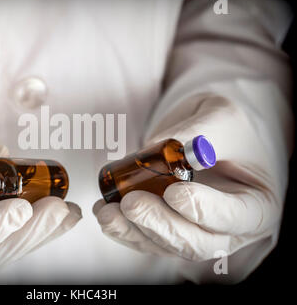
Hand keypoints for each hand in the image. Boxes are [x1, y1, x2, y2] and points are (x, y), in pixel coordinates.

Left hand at [94, 95, 284, 269]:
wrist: (207, 133)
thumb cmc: (225, 125)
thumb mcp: (221, 116)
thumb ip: (200, 132)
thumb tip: (167, 148)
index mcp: (257, 203)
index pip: (236, 218)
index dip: (205, 210)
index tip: (176, 192)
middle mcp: (228, 229)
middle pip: (197, 242)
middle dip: (160, 225)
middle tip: (132, 203)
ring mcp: (196, 232)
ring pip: (166, 246)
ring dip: (134, 231)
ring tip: (107, 211)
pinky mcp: (168, 230)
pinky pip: (146, 239)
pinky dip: (124, 230)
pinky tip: (105, 213)